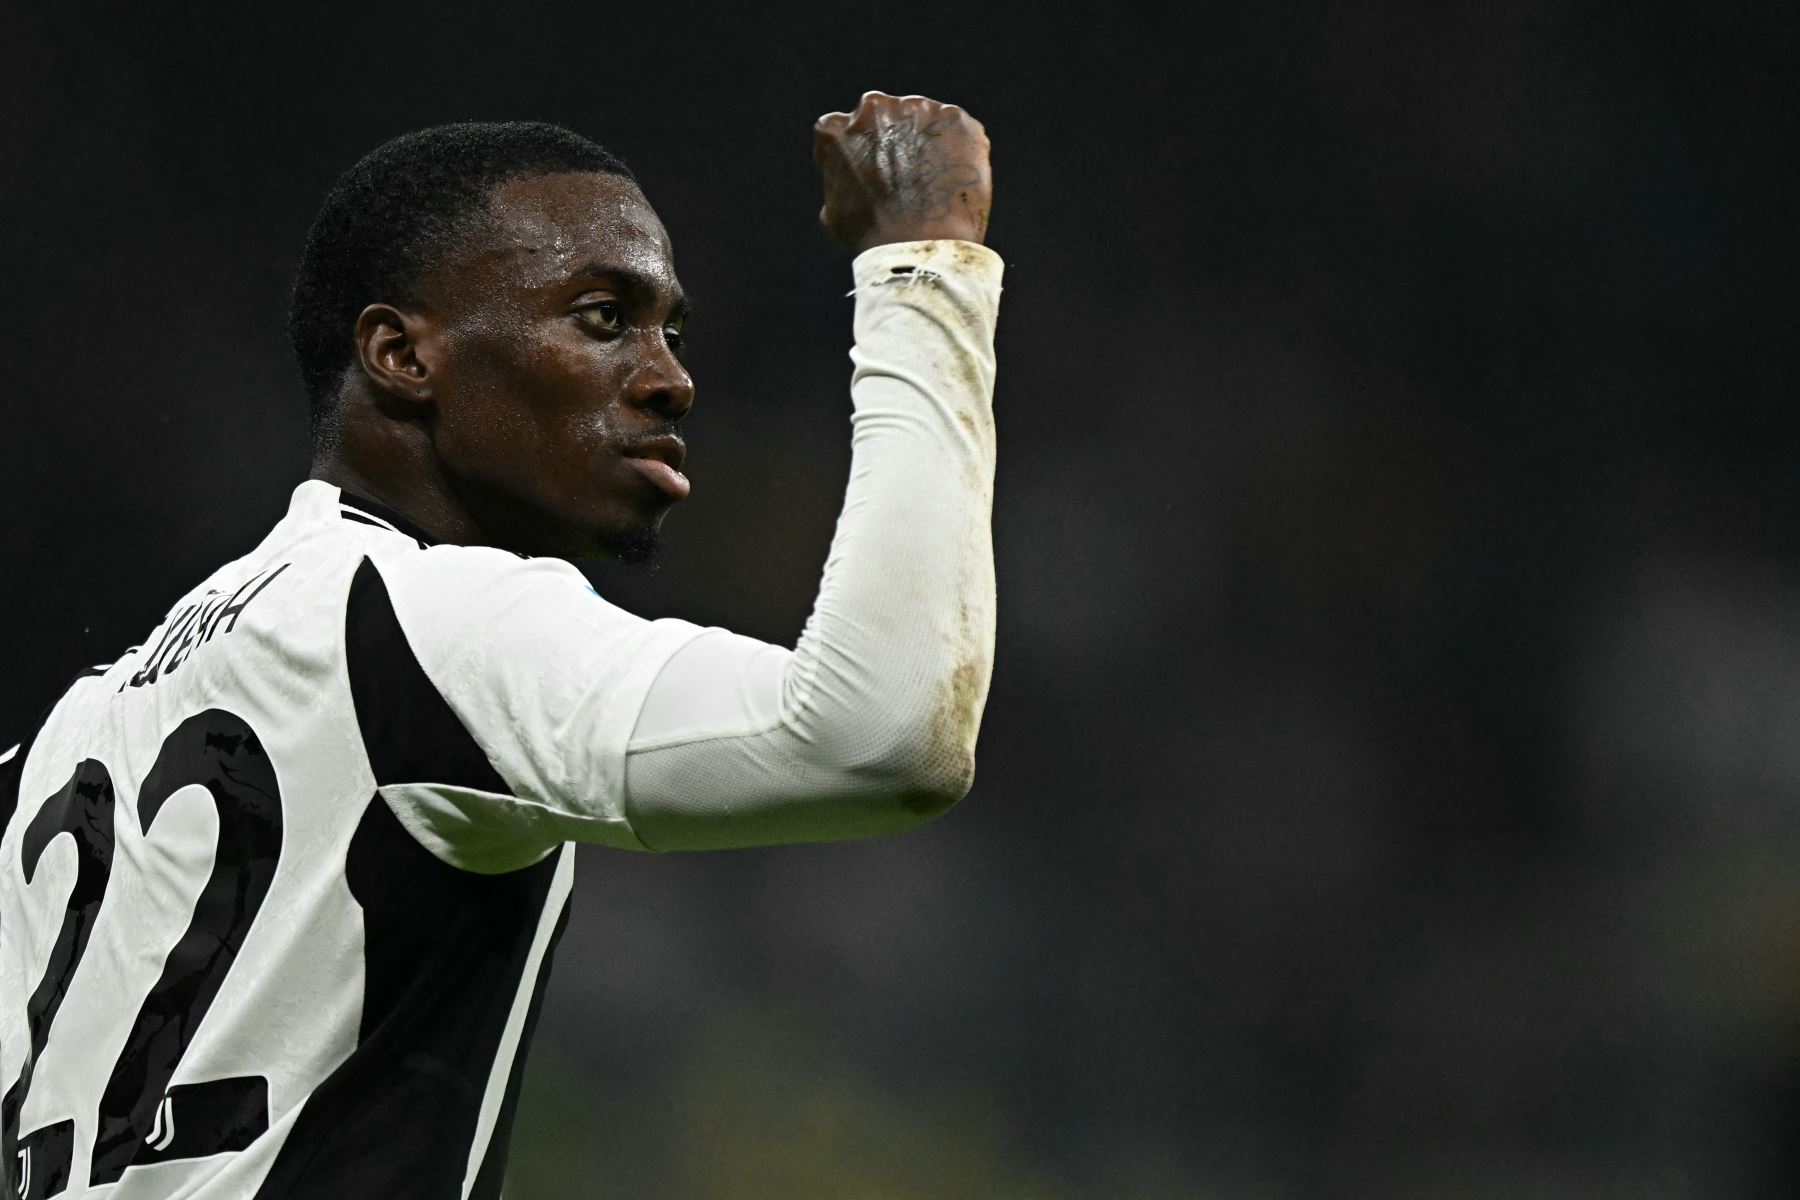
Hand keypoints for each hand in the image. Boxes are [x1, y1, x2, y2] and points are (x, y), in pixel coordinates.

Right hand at [813, 91, 991, 255]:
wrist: (919, 244)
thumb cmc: (872, 238)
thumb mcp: (834, 212)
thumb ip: (841, 180)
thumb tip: (854, 179)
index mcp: (835, 129)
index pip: (843, 130)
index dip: (859, 153)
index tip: (870, 173)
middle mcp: (872, 108)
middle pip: (883, 116)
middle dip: (892, 139)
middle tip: (906, 176)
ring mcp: (915, 108)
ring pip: (921, 119)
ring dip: (925, 141)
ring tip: (933, 182)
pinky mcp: (954, 117)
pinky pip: (956, 130)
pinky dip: (957, 149)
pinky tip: (954, 180)